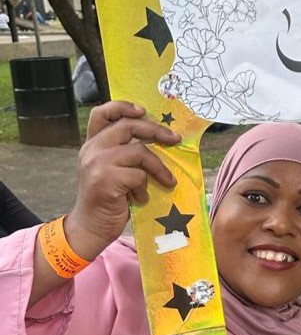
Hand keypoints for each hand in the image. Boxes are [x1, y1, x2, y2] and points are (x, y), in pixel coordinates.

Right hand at [67, 101, 180, 258]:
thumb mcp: (114, 169)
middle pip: (128, 126)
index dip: (123, 106)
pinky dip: (145, 187)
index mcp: (93, 143)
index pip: (102, 113)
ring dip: (158, 167)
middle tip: (175, 140)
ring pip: (139, 151)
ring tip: (166, 181)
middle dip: (156, 131)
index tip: (143, 111)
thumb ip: (126, 152)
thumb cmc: (110, 198)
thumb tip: (161, 137)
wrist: (91, 227)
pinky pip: (138, 175)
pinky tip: (141, 198)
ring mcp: (96, 163)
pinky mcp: (105, 180)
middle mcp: (91, 149)